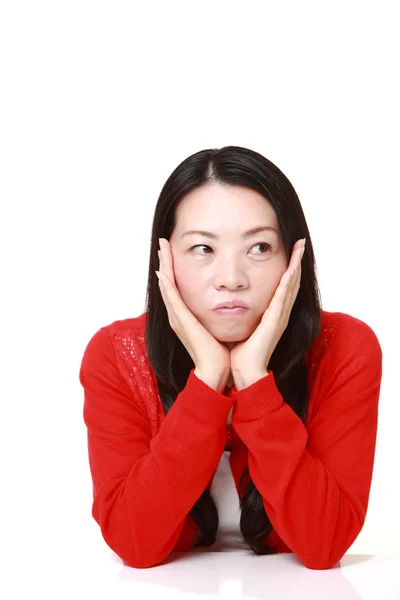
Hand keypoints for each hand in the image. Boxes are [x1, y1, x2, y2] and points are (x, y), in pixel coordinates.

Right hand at [156, 238, 230, 382]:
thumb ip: (215, 313)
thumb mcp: (215, 325)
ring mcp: (177, 317)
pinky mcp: (181, 321)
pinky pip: (172, 299)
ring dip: (163, 266)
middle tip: (162, 243)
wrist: (215, 369)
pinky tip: (163, 271)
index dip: (173, 268)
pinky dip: (166, 284)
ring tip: (161, 249)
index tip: (172, 251)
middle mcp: (177, 315)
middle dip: (165, 262)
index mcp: (185, 315)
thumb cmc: (218, 351)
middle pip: (167, 282)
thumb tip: (225, 301)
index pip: (176, 286)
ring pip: (167, 286)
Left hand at [230, 238, 305, 382]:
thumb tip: (230, 301)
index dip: (288, 268)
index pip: (283, 286)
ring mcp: (279, 318)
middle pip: (292, 282)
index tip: (290, 250)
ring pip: (291, 286)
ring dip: (296, 266)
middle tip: (300, 242)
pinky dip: (288, 283)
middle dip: (296, 262)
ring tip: (299, 248)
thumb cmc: (240, 353)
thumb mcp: (242, 326)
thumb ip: (240, 313)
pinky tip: (291, 269)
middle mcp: (279, 314)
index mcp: (272, 314)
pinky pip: (283, 299)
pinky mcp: (275, 323)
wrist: (244, 372)